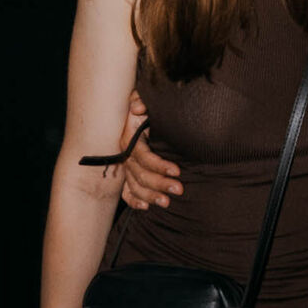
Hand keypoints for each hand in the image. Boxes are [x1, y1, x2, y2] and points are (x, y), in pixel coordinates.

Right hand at [120, 91, 181, 209]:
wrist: (149, 115)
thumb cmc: (151, 109)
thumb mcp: (148, 100)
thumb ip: (142, 100)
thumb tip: (137, 108)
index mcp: (131, 139)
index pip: (143, 156)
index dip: (159, 165)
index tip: (178, 170)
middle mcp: (128, 155)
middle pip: (140, 174)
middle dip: (159, 184)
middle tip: (179, 189)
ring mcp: (128, 167)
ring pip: (135, 185)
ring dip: (150, 196)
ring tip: (168, 203)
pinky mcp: (130, 175)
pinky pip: (127, 192)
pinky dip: (135, 201)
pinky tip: (146, 207)